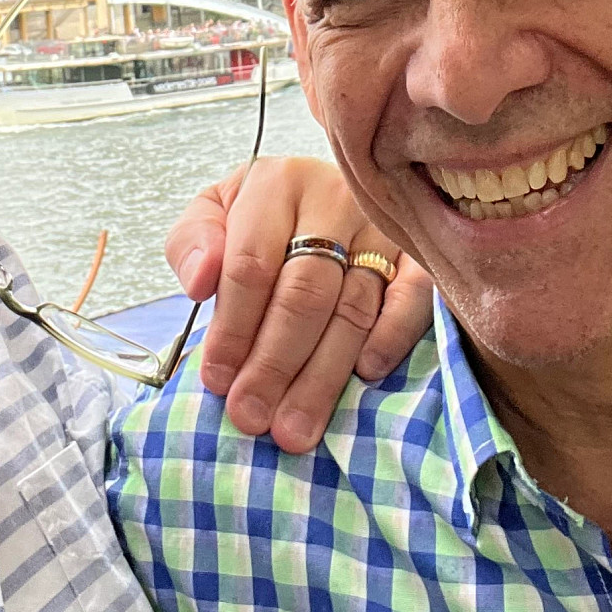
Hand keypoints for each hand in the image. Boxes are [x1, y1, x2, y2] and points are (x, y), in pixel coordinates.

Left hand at [165, 154, 432, 453]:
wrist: (321, 191)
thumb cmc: (262, 216)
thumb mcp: (213, 214)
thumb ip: (192, 243)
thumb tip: (199, 281)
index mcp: (276, 184)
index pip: (252, 264)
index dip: (233, 328)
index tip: (218, 382)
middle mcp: (334, 197)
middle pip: (304, 292)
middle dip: (274, 363)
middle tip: (253, 417)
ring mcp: (381, 224)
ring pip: (353, 305)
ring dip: (322, 374)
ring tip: (295, 427)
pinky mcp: (418, 251)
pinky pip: (414, 296)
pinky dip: (391, 336)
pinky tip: (366, 374)